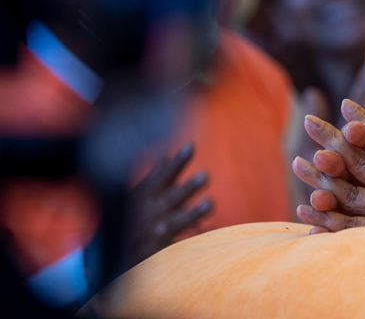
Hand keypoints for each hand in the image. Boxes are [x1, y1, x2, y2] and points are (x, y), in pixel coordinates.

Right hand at [127, 142, 211, 265]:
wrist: (114, 258)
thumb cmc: (134, 218)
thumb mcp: (139, 196)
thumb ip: (156, 176)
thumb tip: (164, 153)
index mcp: (146, 196)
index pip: (163, 176)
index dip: (176, 162)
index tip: (191, 146)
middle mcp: (150, 213)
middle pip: (171, 198)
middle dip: (187, 188)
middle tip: (205, 175)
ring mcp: (154, 234)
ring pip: (175, 223)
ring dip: (192, 214)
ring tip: (209, 204)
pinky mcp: (157, 254)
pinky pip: (178, 248)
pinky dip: (195, 241)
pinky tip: (210, 231)